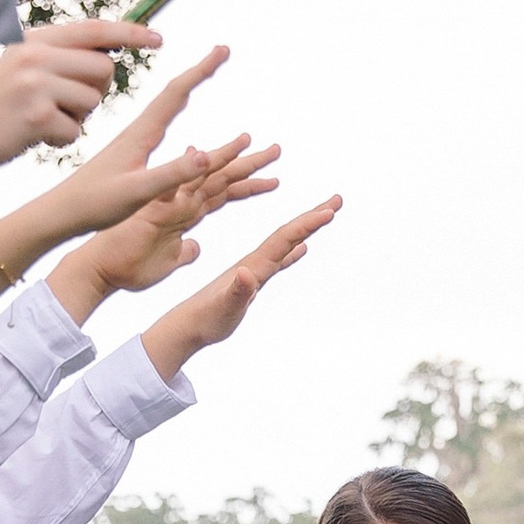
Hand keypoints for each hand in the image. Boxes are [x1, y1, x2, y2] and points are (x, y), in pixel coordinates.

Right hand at [0, 18, 156, 171]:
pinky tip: (34, 136)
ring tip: (44, 120)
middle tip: (66, 106)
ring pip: (93, 101)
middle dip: (96, 92)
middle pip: (103, 69)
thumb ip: (58, 57)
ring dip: (77, 118)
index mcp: (35, 40)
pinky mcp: (37, 115)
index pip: (94, 30)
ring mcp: (36, 84)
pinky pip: (75, 130)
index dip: (129, 34)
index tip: (157, 39)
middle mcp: (36, 55)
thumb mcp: (20, 66)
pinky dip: (61, 140)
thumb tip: (107, 56)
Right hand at [59, 134, 283, 315]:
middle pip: (222, 178)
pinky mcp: (152, 209)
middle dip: (250, 163)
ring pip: (202, 176)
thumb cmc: (131, 267)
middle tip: (278, 148)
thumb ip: (184, 251)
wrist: (101, 270)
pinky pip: (174, 187)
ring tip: (248, 139)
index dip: (249, 184)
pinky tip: (198, 151)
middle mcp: (180, 203)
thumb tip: (196, 246)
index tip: (275, 178)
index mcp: (186, 213)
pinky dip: (186, 170)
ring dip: (225, 157)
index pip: (224, 193)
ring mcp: (166, 203)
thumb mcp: (170, 261)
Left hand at [144, 193, 341, 375]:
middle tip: (338, 199)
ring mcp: (253, 269)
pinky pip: (277, 259)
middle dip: (313, 215)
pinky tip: (303, 248)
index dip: (307, 224)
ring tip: (325, 213)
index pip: (283, 238)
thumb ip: (237, 291)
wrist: (185, 324)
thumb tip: (247, 273)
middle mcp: (253, 261)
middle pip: (287, 232)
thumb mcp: (223, 308)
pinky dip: (293, 250)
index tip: (330, 210)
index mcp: (251, 264)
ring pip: (284, 241)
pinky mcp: (251, 279)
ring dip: (306, 227)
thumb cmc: (204, 320)